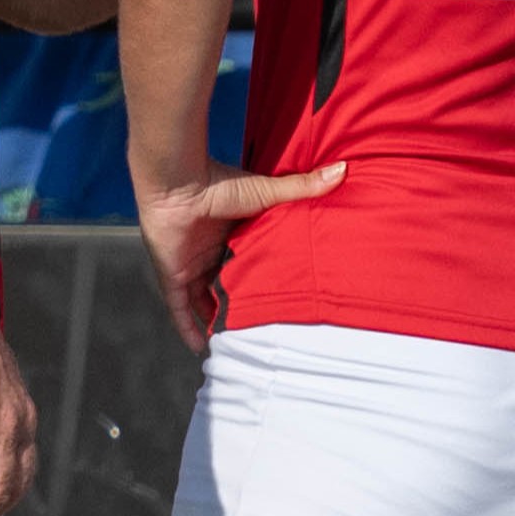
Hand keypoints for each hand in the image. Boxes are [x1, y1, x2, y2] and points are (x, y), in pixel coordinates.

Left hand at [134, 163, 340, 346]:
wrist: (180, 182)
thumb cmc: (219, 183)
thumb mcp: (267, 192)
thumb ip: (302, 187)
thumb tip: (343, 170)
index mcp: (230, 234)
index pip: (247, 264)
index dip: (259, 281)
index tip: (278, 299)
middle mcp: (209, 252)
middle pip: (226, 285)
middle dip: (238, 305)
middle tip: (258, 328)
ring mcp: (189, 265)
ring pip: (202, 301)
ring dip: (215, 320)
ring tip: (234, 343)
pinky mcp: (171, 275)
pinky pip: (178, 308)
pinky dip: (186, 326)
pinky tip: (199, 346)